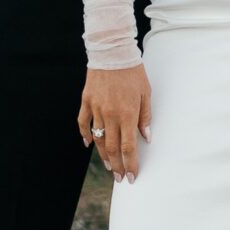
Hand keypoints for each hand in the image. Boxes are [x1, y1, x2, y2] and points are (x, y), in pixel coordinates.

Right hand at [79, 64, 151, 180]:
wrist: (112, 51)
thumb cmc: (133, 71)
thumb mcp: (146, 93)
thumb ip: (146, 117)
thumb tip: (146, 137)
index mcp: (128, 113)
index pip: (128, 146)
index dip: (130, 164)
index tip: (131, 176)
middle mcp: (110, 114)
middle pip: (112, 148)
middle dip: (117, 165)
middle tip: (120, 177)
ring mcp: (96, 108)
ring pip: (98, 139)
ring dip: (103, 155)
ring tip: (109, 166)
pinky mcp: (86, 101)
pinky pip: (83, 123)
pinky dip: (85, 135)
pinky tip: (89, 144)